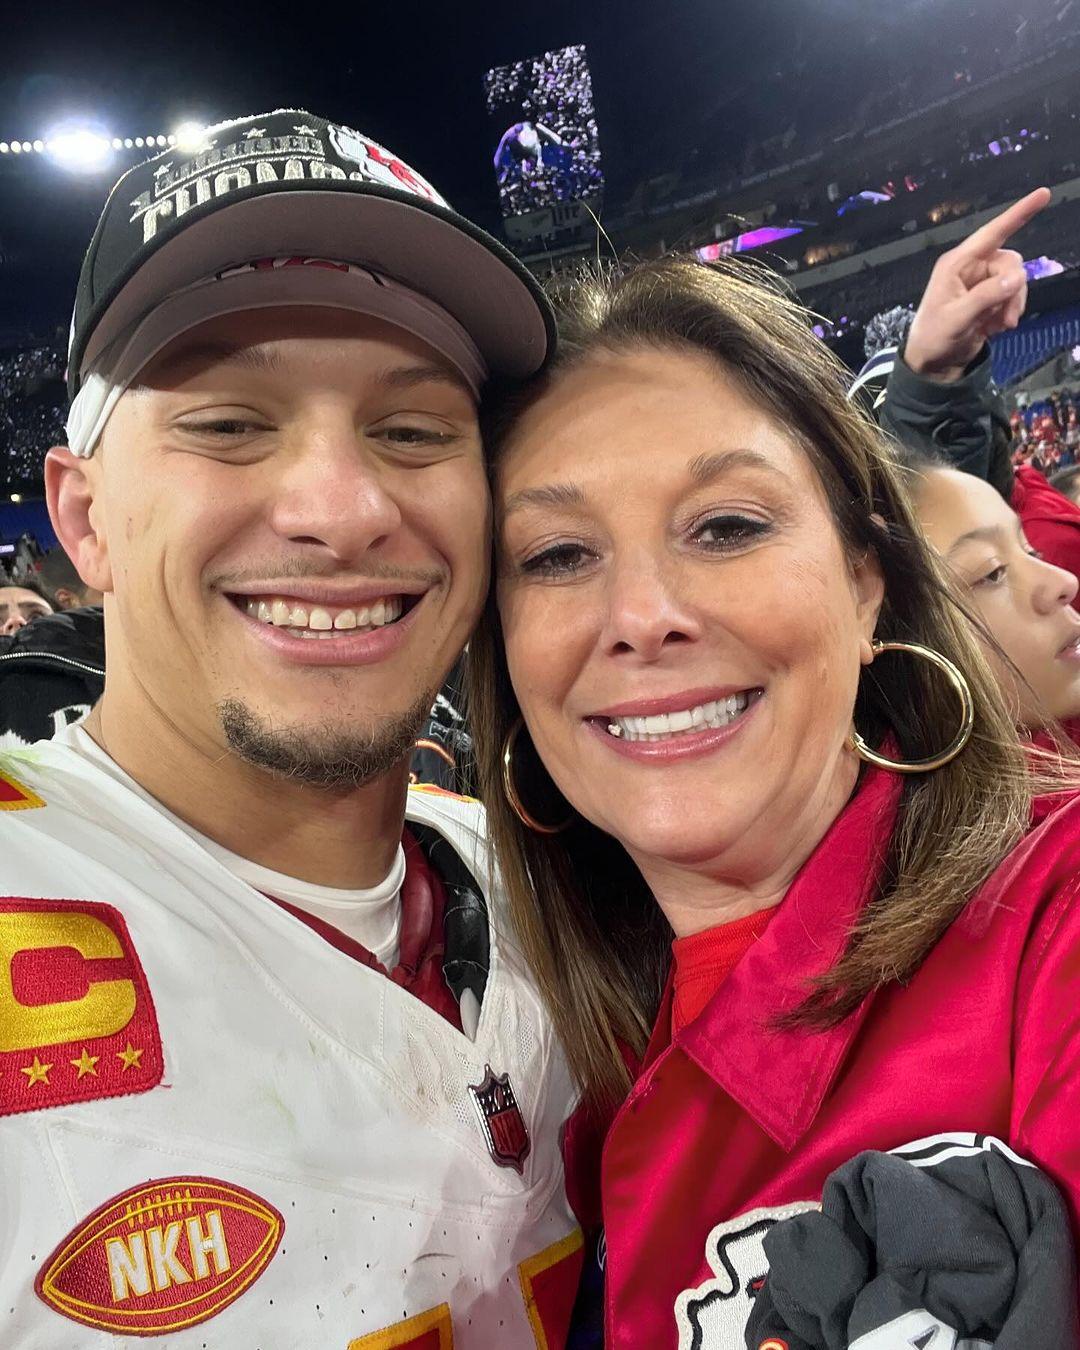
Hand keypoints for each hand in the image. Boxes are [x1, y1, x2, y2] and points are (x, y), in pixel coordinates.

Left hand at [903, 187, 1051, 382]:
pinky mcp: (989, 300)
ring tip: (1000, 326)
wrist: (933, 364)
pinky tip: (994, 328)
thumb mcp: (957, 319)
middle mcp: (971, 268)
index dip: (1018, 213)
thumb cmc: (934, 338)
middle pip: (1011, 263)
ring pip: (1015, 281)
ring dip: (1013, 304)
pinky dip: (1009, 312)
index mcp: (957, 264)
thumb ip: (986, 297)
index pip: (992, 232)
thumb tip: (1017, 278)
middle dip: (1014, 289)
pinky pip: (1012, 296)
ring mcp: (981, 284)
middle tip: (1006, 318)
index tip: (1043, 194)